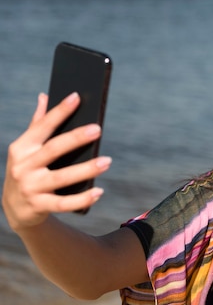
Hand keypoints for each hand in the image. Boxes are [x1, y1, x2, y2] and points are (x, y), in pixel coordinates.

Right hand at [2, 93, 110, 230]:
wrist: (14, 208)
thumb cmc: (27, 170)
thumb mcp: (26, 149)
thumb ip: (37, 124)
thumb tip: (44, 96)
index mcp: (22, 147)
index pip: (43, 126)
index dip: (59, 111)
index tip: (77, 97)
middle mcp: (23, 166)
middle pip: (54, 149)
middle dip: (76, 139)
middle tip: (98, 129)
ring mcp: (30, 187)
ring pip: (62, 177)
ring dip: (86, 170)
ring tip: (107, 161)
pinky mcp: (39, 206)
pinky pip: (64, 203)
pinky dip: (82, 199)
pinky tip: (99, 191)